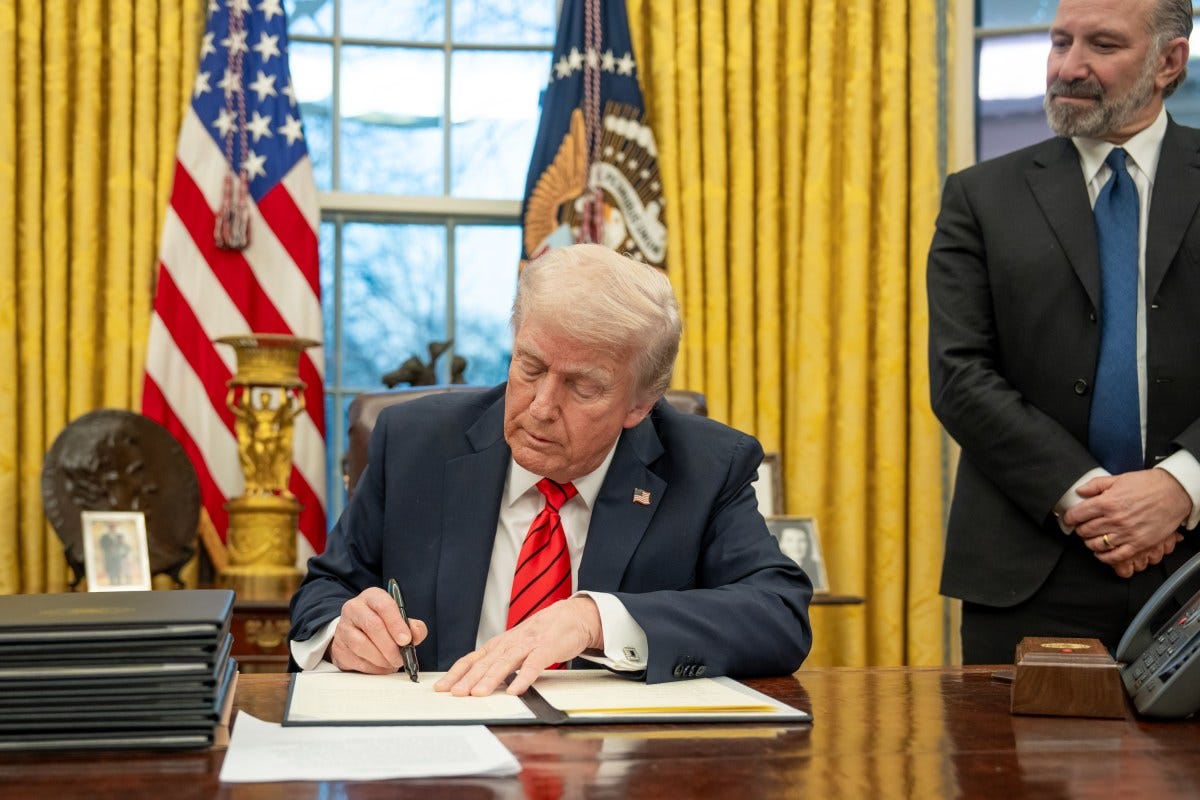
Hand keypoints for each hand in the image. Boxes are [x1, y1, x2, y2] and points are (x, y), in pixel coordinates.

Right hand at [329, 587, 427, 673]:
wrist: (357, 632)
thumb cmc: (383, 624)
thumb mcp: (400, 620)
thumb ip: (413, 626)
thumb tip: (416, 632)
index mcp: (372, 597)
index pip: (384, 606)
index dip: (396, 624)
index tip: (406, 640)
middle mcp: (354, 608)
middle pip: (373, 626)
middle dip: (390, 646)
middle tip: (400, 658)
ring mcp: (343, 627)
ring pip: (362, 645)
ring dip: (381, 659)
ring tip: (391, 663)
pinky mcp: (338, 647)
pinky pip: (356, 660)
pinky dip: (372, 668)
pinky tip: (380, 666)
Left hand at [434, 596, 601, 696]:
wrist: (569, 617)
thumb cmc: (539, 635)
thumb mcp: (513, 647)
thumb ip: (496, 663)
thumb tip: (475, 684)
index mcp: (498, 645)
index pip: (471, 659)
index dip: (455, 673)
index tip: (441, 688)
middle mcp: (509, 644)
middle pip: (485, 662)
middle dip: (468, 678)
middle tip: (455, 693)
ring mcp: (527, 645)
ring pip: (505, 663)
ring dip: (491, 679)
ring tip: (479, 693)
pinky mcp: (546, 649)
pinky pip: (534, 665)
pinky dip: (524, 677)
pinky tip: (515, 690)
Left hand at [1061, 469, 1189, 573]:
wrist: (1174, 493)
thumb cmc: (1147, 484)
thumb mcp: (1118, 479)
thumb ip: (1095, 485)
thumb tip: (1079, 491)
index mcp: (1106, 502)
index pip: (1077, 515)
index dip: (1069, 518)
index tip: (1069, 519)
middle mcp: (1114, 519)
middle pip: (1085, 531)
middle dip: (1080, 529)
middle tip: (1082, 527)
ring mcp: (1126, 533)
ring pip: (1097, 544)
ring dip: (1090, 543)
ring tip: (1091, 538)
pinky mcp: (1138, 544)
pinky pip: (1116, 556)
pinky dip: (1104, 557)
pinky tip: (1101, 552)